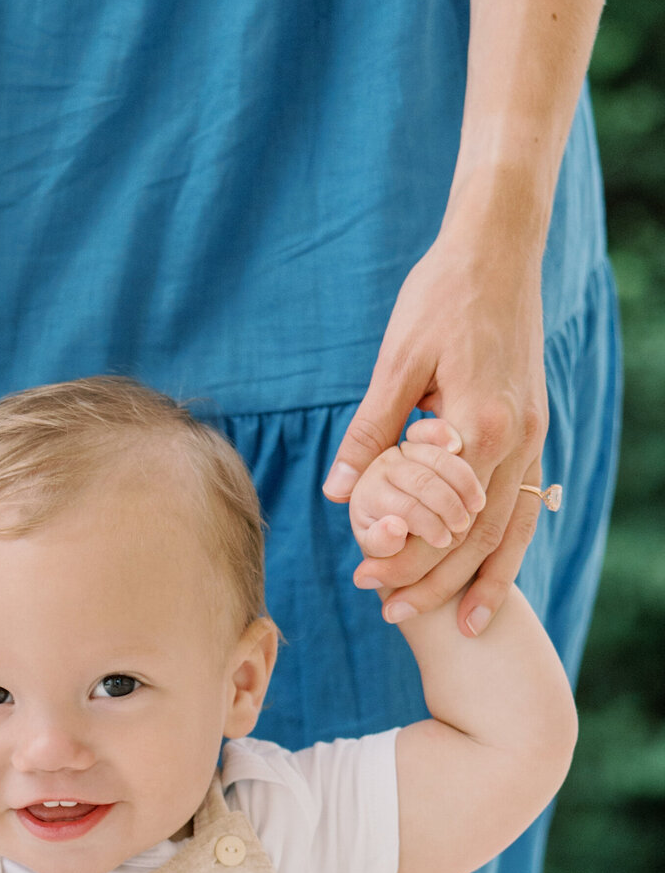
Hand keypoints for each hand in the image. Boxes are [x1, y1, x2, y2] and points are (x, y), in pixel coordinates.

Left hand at [322, 217, 548, 635]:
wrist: (498, 249)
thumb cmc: (439, 297)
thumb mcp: (395, 362)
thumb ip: (370, 432)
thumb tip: (339, 495)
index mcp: (478, 423)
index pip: (439, 514)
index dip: (403, 552)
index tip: (366, 578)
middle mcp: (515, 437)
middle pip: (476, 534)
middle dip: (434, 578)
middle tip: (391, 612)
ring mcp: (532, 435)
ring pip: (509, 529)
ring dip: (479, 578)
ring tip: (455, 624)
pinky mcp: (533, 429)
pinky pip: (524, 505)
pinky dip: (508, 547)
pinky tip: (488, 577)